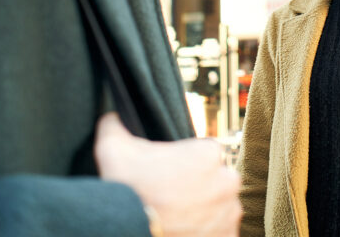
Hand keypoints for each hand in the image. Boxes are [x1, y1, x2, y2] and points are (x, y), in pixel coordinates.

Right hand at [94, 112, 241, 236]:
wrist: (128, 230)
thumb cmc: (125, 189)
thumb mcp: (114, 147)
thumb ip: (116, 124)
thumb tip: (110, 114)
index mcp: (209, 153)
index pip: (206, 152)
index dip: (188, 163)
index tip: (172, 174)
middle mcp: (227, 181)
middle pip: (217, 179)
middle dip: (200, 187)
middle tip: (174, 197)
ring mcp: (229, 212)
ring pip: (221, 207)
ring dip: (206, 210)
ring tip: (179, 216)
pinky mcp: (227, 236)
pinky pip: (222, 231)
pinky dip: (209, 232)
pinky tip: (187, 230)